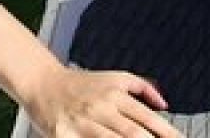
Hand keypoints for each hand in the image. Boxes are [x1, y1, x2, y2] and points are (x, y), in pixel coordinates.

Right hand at [22, 65, 180, 137]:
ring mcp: (82, 125)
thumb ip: (142, 87)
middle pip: (132, 134)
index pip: (147, 118)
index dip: (166, 133)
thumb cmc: (82, 83)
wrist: (43, 83)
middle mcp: (101, 109)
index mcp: (115, 95)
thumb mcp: (115, 77)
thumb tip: (165, 104)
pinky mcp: (64, 136)